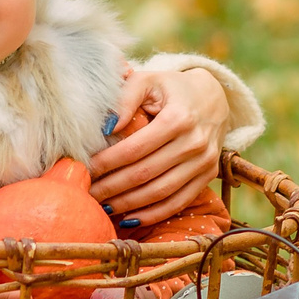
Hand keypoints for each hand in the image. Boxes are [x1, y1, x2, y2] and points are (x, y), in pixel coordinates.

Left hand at [89, 66, 227, 228]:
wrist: (213, 97)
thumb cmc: (171, 88)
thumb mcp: (148, 81)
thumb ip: (125, 99)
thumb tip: (105, 127)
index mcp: (178, 118)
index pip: (135, 148)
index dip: (108, 162)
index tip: (85, 170)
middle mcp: (195, 142)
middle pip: (145, 173)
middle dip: (112, 187)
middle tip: (87, 193)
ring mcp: (204, 162)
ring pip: (160, 192)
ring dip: (128, 204)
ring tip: (102, 207)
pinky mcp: (209, 175)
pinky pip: (178, 202)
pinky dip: (153, 214)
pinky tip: (129, 218)